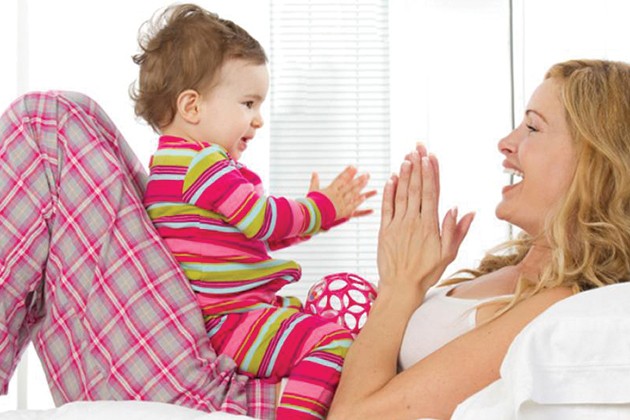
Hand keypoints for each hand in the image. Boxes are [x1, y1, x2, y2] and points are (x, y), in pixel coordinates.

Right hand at [309, 166, 376, 219]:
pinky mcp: (342, 212)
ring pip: (353, 194)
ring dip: (360, 187)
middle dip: (358, 179)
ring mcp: (341, 203)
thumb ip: (315, 181)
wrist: (312, 216)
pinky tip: (363, 197)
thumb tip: (314, 172)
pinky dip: (358, 201)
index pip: (341, 179)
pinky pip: (352, 206)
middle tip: (366, 174)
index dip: (348, 172)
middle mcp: (337, 195)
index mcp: (331, 189)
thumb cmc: (312, 203)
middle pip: (350, 185)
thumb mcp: (313, 191)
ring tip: (366, 182)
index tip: (353, 166)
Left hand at [377, 147, 473, 300]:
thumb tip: (463, 210)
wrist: (401, 287)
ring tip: (407, 157)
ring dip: (404, 175)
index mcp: (430, 225)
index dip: (431, 173)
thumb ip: (456, 231)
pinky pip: (386, 207)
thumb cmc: (426, 272)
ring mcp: (397, 225)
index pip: (431, 193)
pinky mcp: (384, 230)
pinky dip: (388, 192)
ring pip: (401, 194)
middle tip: (418, 148)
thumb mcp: (448, 254)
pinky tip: (391, 178)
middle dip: (418, 166)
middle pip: (416, 188)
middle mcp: (413, 221)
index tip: (431, 157)